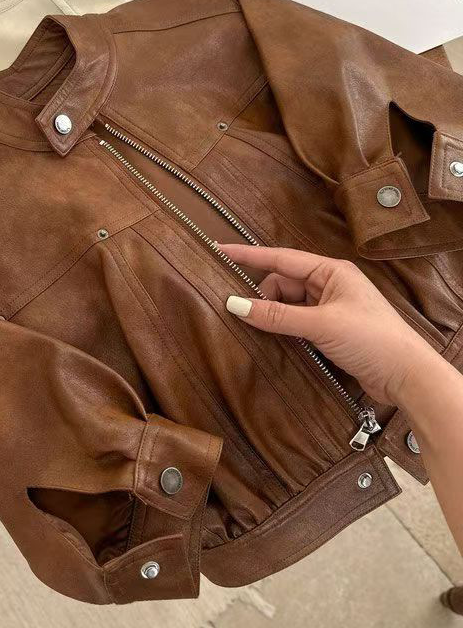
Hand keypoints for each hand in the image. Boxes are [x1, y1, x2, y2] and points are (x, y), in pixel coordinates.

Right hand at [220, 244, 440, 406]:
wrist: (406, 376)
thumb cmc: (371, 339)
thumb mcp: (320, 325)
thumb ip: (276, 315)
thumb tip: (235, 304)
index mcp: (331, 272)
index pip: (281, 258)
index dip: (249, 255)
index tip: (220, 251)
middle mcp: (329, 285)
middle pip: (281, 283)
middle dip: (262, 296)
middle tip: (243, 313)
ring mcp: (329, 308)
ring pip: (286, 304)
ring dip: (272, 314)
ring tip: (258, 329)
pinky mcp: (328, 329)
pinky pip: (294, 320)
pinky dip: (281, 327)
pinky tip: (271, 337)